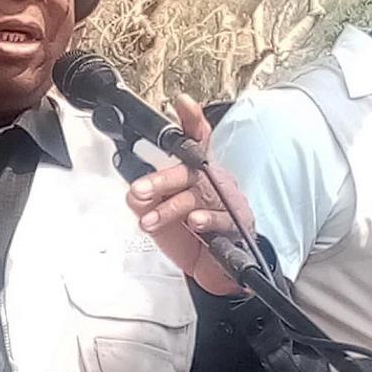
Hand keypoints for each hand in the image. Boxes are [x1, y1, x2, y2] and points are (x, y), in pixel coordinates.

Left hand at [124, 93, 254, 296]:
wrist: (210, 268)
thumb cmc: (187, 233)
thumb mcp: (157, 213)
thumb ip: (143, 201)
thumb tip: (135, 195)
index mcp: (194, 173)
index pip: (195, 141)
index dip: (191, 120)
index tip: (183, 103)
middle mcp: (212, 182)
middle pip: (190, 171)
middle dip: (162, 180)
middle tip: (140, 190)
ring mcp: (226, 202)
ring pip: (200, 195)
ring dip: (172, 207)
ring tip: (151, 219)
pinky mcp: (236, 225)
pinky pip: (223, 219)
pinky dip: (207, 220)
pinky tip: (196, 222)